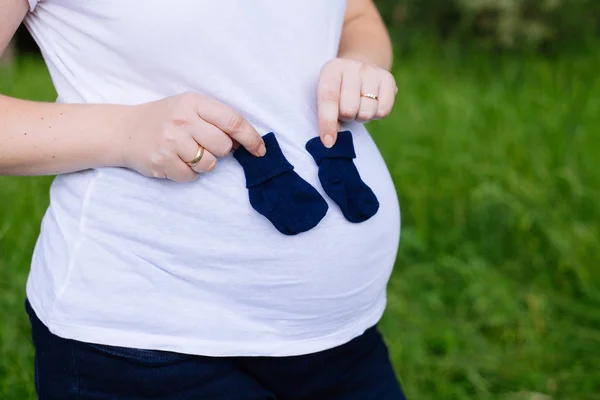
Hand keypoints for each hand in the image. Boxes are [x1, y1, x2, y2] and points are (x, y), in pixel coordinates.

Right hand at [121, 92, 265, 181]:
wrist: (124, 130)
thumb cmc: (165, 119)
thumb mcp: (189, 107)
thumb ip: (215, 120)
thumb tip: (245, 142)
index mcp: (194, 102)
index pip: (232, 121)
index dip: (251, 138)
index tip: (259, 150)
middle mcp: (183, 120)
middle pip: (223, 147)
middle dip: (220, 151)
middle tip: (204, 145)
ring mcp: (171, 141)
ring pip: (209, 164)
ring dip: (203, 164)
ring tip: (188, 153)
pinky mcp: (162, 161)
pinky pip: (190, 176)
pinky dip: (188, 173)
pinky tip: (176, 161)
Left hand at [317, 58, 396, 146]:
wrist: (359, 70)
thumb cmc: (339, 90)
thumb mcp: (328, 96)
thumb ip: (327, 115)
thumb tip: (331, 140)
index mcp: (332, 69)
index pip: (328, 98)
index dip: (327, 122)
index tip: (328, 142)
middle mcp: (352, 67)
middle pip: (349, 108)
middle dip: (347, 117)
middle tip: (346, 111)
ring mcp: (371, 71)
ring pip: (367, 112)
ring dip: (361, 116)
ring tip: (359, 106)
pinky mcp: (388, 78)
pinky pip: (383, 111)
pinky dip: (376, 115)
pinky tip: (371, 105)